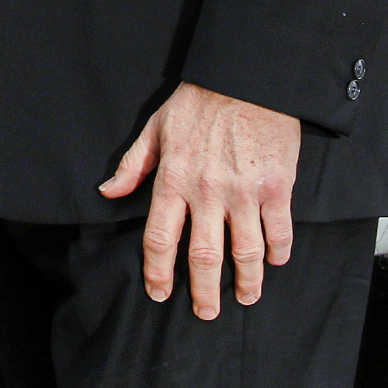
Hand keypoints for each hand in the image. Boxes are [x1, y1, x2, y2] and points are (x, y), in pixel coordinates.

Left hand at [97, 82, 299, 317]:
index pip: (160, 238)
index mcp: (174, 178)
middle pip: (203, 256)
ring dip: (246, 281)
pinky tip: (275, 262)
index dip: (157, 271)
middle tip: (206, 312)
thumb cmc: (200, 100)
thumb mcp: (156, 127)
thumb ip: (132, 164)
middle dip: (204, 292)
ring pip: (245, 252)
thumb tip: (108, 192)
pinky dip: (278, 252)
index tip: (159, 292)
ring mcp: (244, 191)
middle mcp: (207, 191)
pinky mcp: (277, 186)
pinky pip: (279, 231)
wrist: (247, 75)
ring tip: (245, 296)